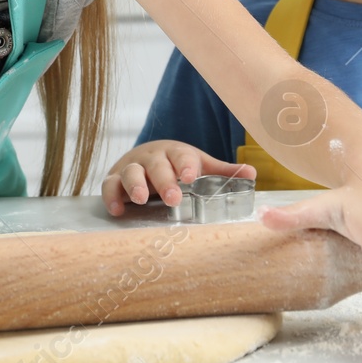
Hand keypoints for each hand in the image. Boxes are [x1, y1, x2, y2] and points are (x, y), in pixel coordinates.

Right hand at [101, 140, 254, 215]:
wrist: (144, 156)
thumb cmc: (177, 165)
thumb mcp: (199, 165)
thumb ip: (222, 172)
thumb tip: (252, 173)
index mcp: (175, 152)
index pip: (181, 155)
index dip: (186, 165)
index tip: (191, 176)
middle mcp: (152, 157)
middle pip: (156, 165)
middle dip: (164, 180)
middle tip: (173, 198)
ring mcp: (131, 166)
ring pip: (130, 171)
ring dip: (134, 184)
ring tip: (139, 200)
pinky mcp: (114, 179)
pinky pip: (109, 185)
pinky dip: (111, 196)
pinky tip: (117, 211)